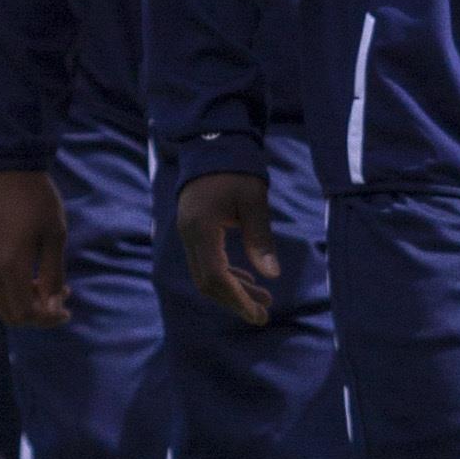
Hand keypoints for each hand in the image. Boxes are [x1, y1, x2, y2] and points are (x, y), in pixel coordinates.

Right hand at [0, 168, 70, 328]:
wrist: (4, 166)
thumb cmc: (36, 198)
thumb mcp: (55, 235)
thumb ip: (53, 275)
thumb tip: (53, 306)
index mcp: (8, 264)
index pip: (24, 312)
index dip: (47, 319)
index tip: (66, 310)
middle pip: (8, 313)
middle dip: (35, 314)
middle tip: (58, 300)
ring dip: (21, 301)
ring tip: (45, 285)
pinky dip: (8, 288)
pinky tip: (27, 273)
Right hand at [178, 170, 280, 325]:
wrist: (213, 144)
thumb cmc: (237, 171)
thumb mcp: (254, 202)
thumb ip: (260, 239)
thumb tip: (272, 276)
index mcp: (202, 229)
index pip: (215, 277)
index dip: (237, 299)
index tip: (259, 314)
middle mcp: (189, 235)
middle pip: (207, 282)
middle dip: (235, 300)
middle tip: (264, 313)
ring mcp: (187, 233)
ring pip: (205, 274)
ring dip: (232, 289)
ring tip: (262, 300)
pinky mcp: (193, 230)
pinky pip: (205, 262)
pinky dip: (225, 275)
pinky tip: (246, 280)